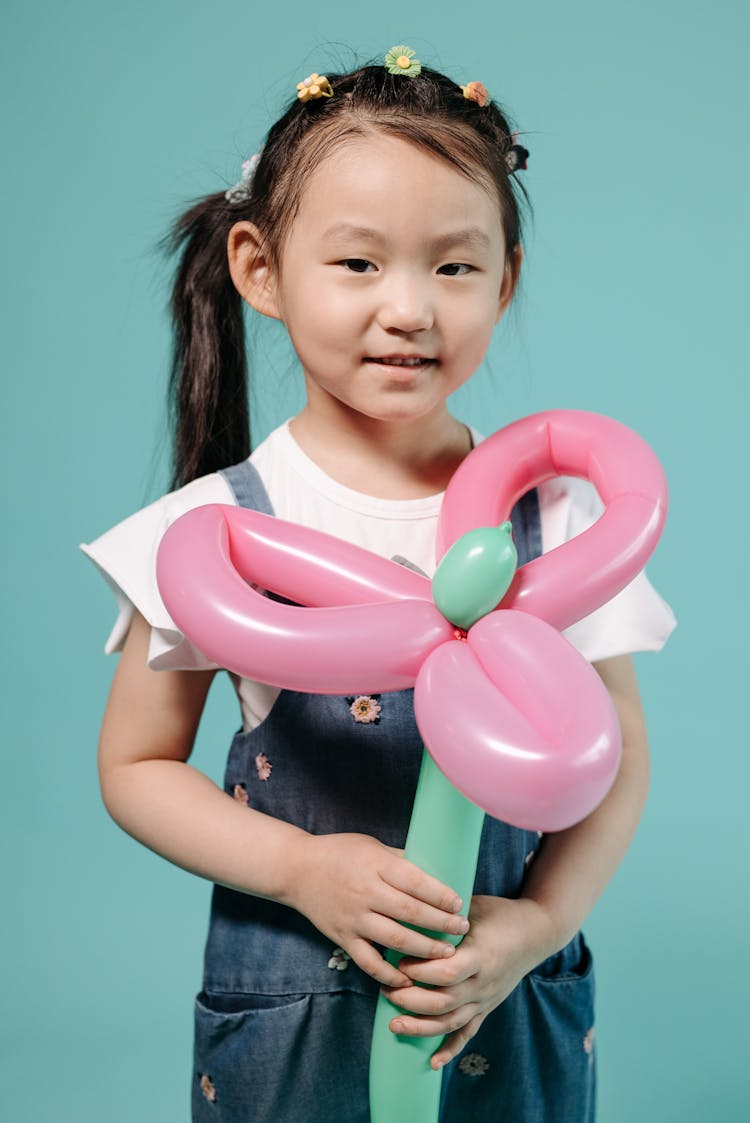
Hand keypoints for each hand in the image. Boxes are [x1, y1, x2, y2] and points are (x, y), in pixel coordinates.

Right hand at [287, 832, 469, 987]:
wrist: (296, 870)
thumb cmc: (339, 852)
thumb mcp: (372, 846)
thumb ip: (400, 861)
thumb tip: (436, 872)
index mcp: (375, 865)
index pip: (415, 882)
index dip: (441, 895)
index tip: (459, 903)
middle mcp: (365, 892)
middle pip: (410, 912)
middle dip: (441, 923)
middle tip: (462, 929)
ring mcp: (353, 917)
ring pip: (395, 939)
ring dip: (424, 949)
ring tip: (446, 953)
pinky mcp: (342, 937)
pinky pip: (368, 961)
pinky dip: (389, 973)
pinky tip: (408, 979)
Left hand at [380, 895, 556, 1067]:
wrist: (536, 933)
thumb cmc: (500, 913)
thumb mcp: (474, 906)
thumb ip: (445, 915)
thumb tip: (410, 909)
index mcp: (481, 955)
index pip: (448, 972)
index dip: (421, 972)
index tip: (399, 964)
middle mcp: (484, 982)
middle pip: (445, 1001)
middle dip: (411, 1001)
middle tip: (386, 991)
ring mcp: (486, 999)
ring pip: (452, 1022)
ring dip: (421, 1027)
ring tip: (394, 1025)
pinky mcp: (487, 1007)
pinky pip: (468, 1032)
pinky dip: (450, 1049)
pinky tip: (432, 1063)